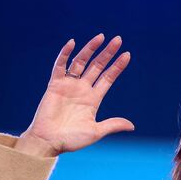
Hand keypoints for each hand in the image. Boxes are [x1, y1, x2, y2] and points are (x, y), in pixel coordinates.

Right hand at [16, 34, 134, 156]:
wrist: (49, 142)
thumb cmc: (71, 139)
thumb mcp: (95, 131)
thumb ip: (112, 125)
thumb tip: (132, 125)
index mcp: (93, 99)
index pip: (108, 78)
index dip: (117, 66)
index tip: (127, 55)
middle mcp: (82, 89)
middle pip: (97, 66)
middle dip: (107, 53)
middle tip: (118, 39)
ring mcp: (69, 85)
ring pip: (81, 62)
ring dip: (90, 49)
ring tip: (101, 37)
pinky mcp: (55, 84)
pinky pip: (60, 66)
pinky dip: (65, 54)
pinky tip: (72, 43)